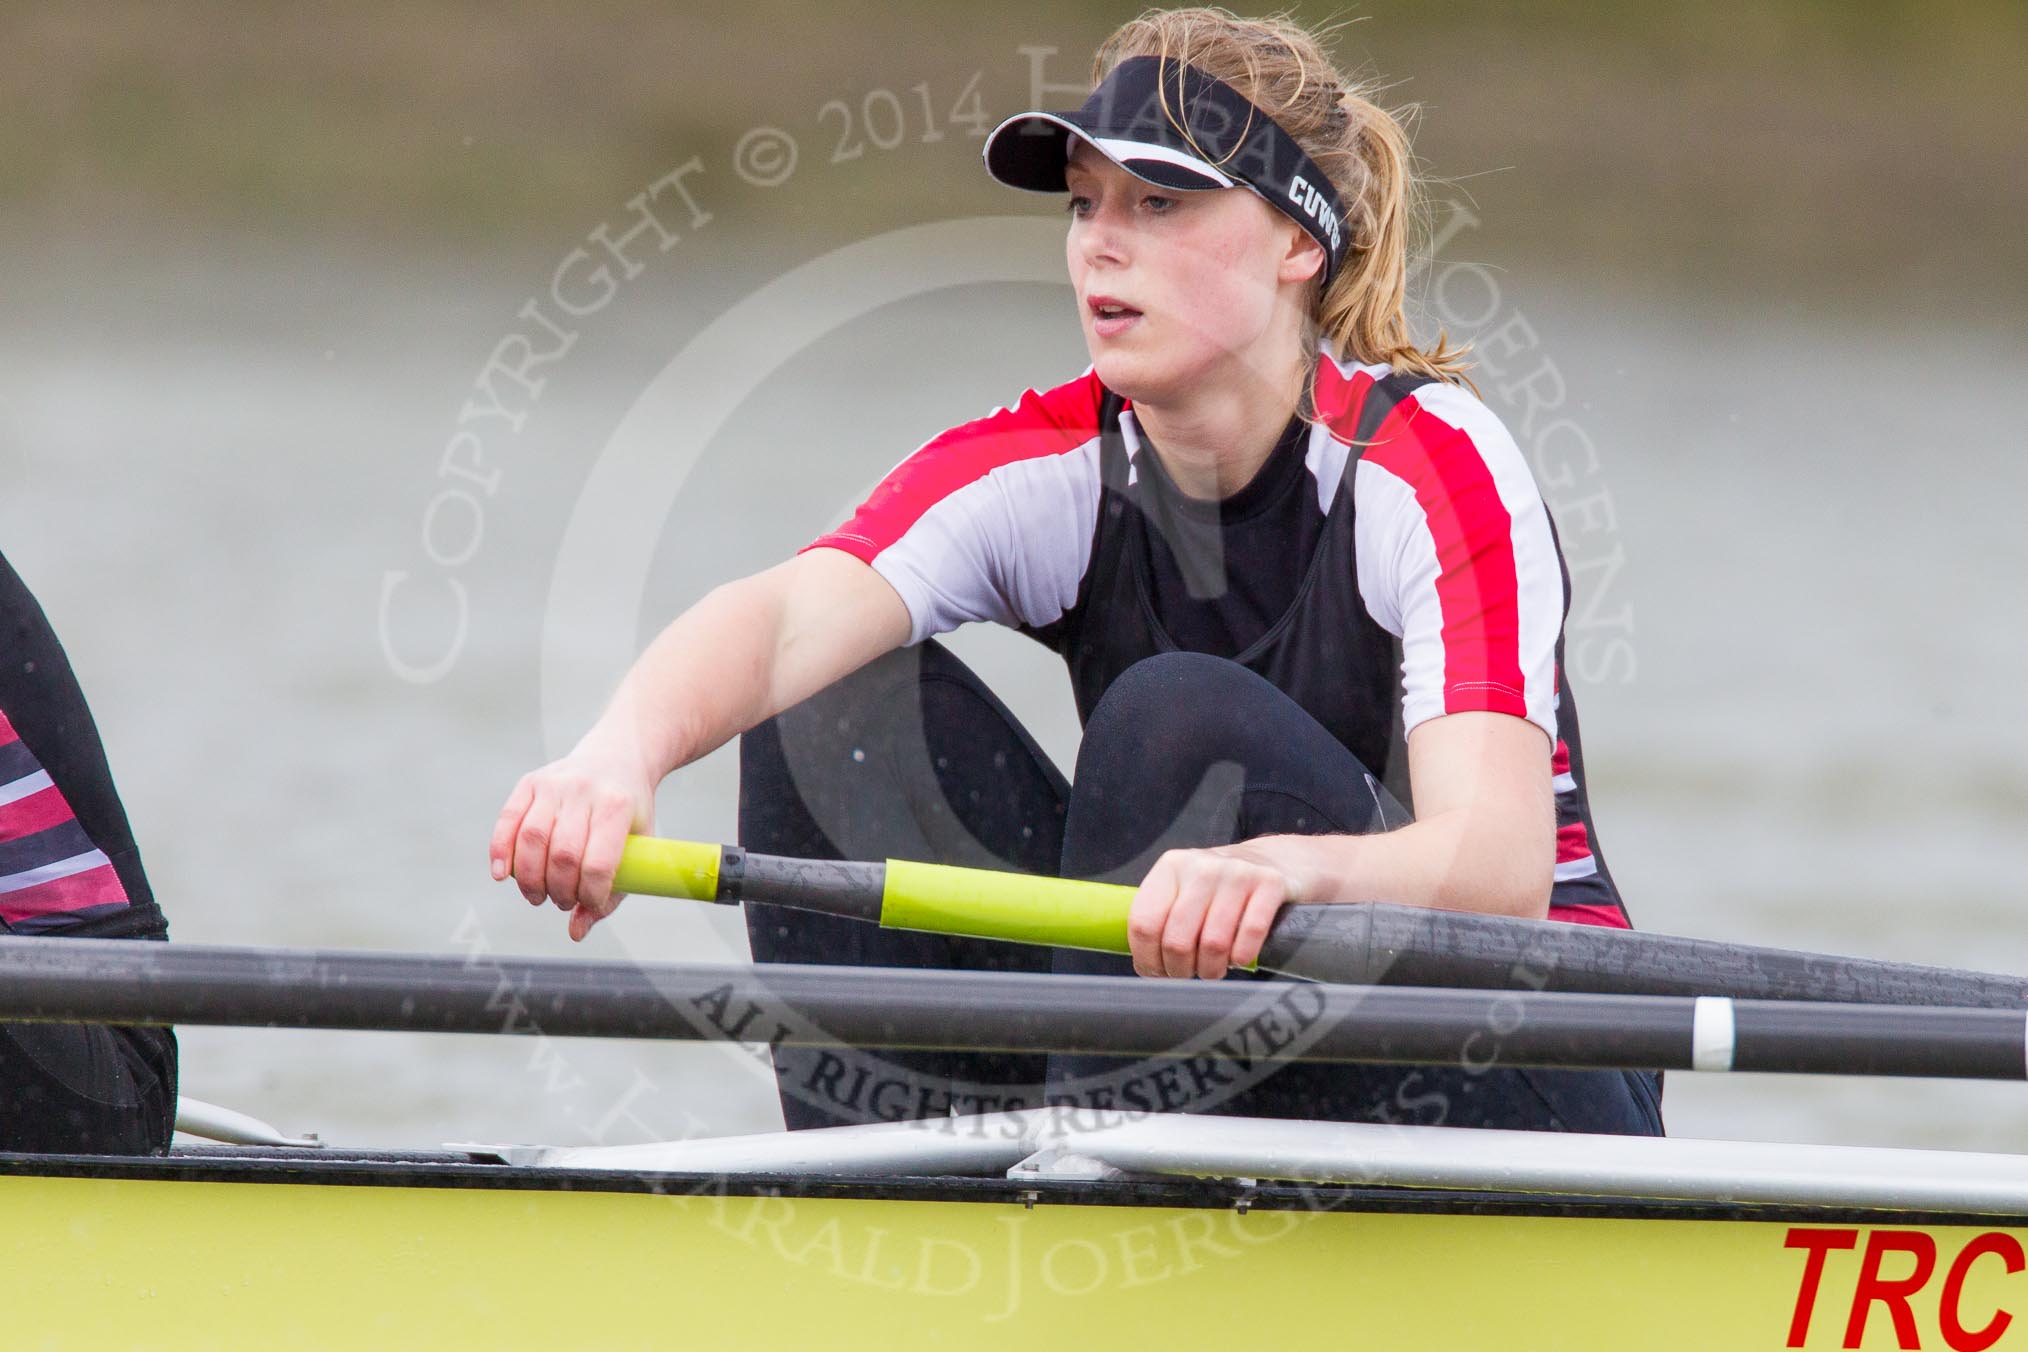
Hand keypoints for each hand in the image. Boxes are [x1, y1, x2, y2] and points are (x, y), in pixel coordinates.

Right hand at [489, 736, 655, 941]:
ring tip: (538, 896)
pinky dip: (499, 851)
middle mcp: (583, 791)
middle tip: (560, 902)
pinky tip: (502, 875)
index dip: (590, 894)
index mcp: (616, 807)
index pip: (598, 863)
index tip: (588, 904)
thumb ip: (612, 892)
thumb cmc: (628, 812)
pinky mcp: (530, 782)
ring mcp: (554, 784)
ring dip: (529, 880)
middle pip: (561, 855)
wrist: (619, 756)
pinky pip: (507, 820)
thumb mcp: (638, 845)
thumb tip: (575, 932)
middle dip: (558, 891)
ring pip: (531, 840)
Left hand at [1126, 841, 1305, 979]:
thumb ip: (1161, 919)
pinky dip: (1242, 956)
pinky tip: (1238, 957)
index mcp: (1170, 867)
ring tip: (1213, 969)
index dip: (1147, 959)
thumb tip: (1147, 968)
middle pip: (1177, 940)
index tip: (1156, 972)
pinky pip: (1250, 934)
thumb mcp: (1184, 890)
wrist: (1275, 861)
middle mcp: (1201, 866)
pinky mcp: (1270, 883)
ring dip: (1211, 969)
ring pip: (1213, 944)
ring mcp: (1237, 872)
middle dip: (1179, 970)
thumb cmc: (1220, 888)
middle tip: (1187, 974)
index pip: (1144, 923)